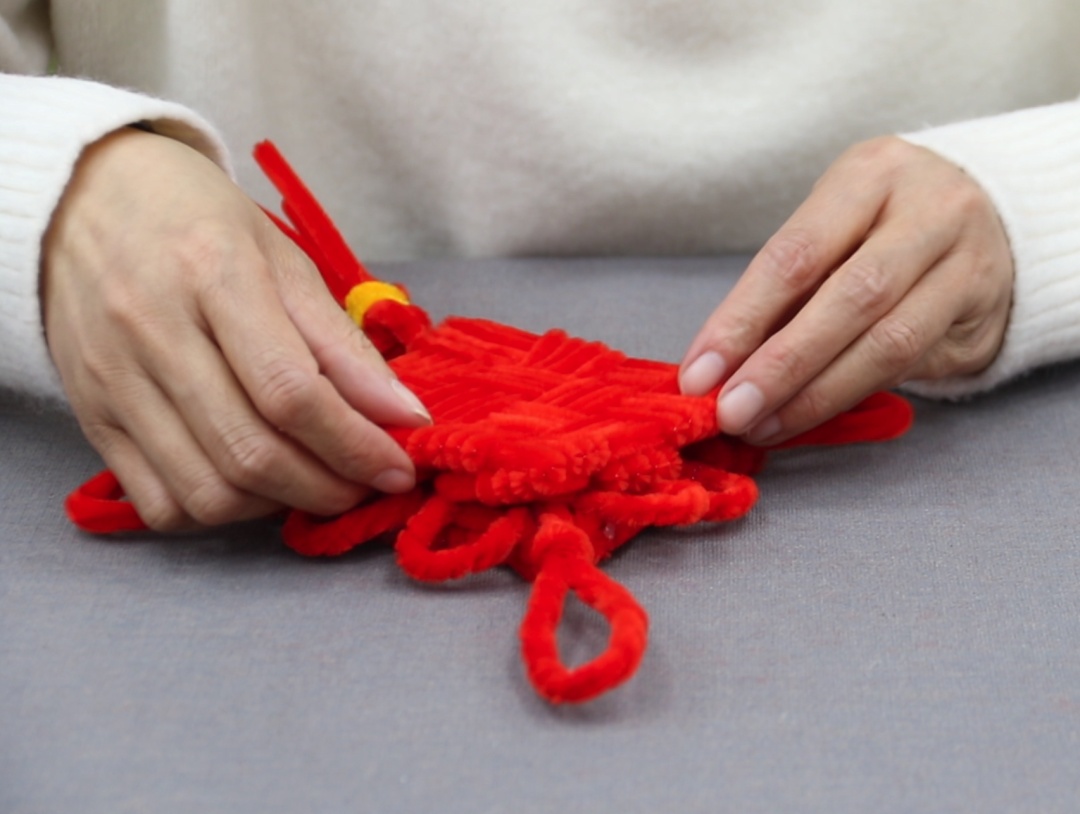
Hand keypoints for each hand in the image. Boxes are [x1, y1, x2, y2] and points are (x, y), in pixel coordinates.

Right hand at [42, 128, 430, 530]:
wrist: (81, 199)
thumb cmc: (200, 222)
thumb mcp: (285, 259)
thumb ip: (343, 343)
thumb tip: (404, 415)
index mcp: (212, 272)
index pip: (291, 391)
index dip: (356, 444)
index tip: (398, 467)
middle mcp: (151, 330)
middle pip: (251, 451)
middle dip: (329, 487)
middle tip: (367, 484)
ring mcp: (111, 381)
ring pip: (207, 492)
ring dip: (279, 506)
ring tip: (317, 482)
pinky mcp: (90, 418)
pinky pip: (159, 503)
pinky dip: (220, 511)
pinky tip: (254, 485)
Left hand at [679, 136, 1013, 443]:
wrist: (995, 219)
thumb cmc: (881, 229)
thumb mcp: (833, 232)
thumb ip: (783, 293)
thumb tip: (715, 367)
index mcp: (870, 175)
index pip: (795, 255)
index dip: (741, 321)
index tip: (698, 374)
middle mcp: (928, 209)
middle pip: (849, 298)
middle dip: (780, 365)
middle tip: (731, 411)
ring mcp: (968, 258)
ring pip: (888, 342)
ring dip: (815, 394)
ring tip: (763, 426)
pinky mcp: (988, 309)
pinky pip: (914, 364)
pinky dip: (851, 396)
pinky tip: (807, 416)